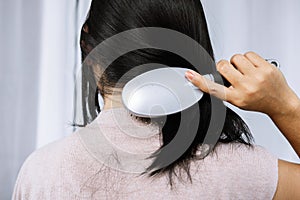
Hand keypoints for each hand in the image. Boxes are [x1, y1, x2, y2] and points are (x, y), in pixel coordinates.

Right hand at [185, 52, 299, 117]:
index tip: (189, 75)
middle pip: (223, 66)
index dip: (199, 81)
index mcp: (235, 98)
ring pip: (235, 58)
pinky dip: (249, 59)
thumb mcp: (237, 101)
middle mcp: (245, 87)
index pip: (213, 88)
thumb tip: (214, 75)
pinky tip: (253, 67)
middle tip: (233, 73)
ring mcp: (257, 77)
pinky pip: (248, 54)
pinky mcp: (266, 67)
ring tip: (246, 71)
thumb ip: (225, 89)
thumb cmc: (257, 101)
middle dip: (225, 67)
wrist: (279, 102)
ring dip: (238, 62)